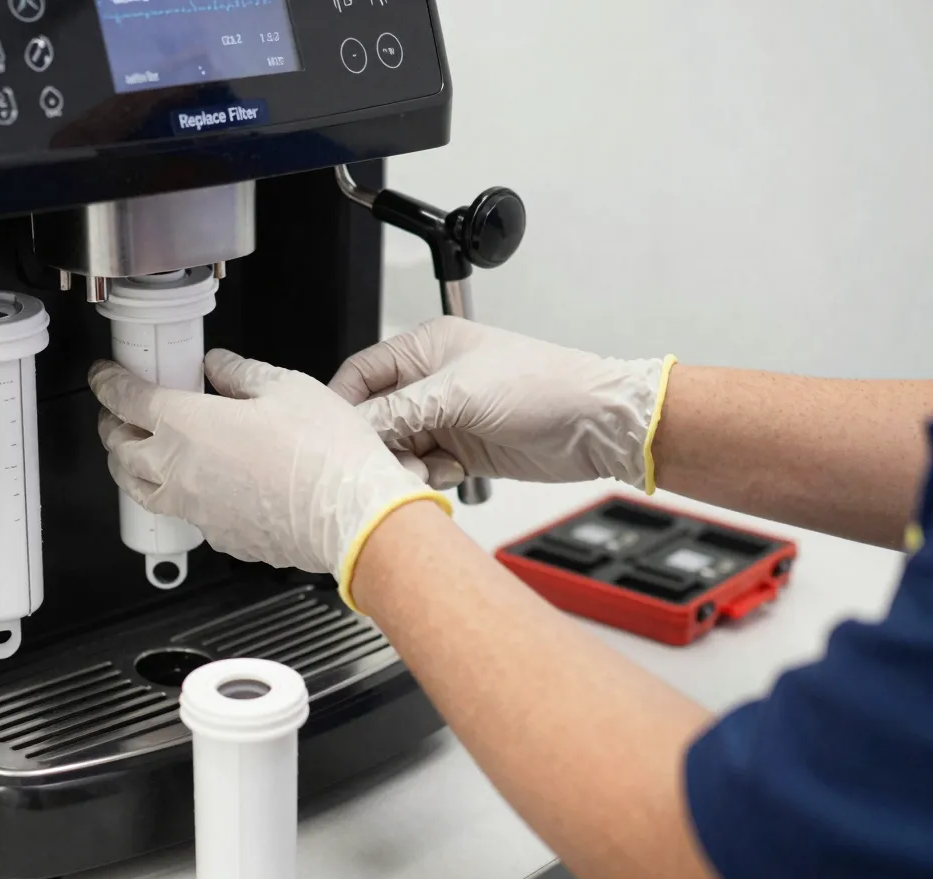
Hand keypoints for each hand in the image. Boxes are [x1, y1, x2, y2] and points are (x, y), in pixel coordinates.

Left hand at [89, 349, 449, 606]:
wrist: (352, 515)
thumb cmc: (325, 454)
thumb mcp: (285, 387)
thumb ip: (240, 373)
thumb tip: (219, 366)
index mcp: (186, 425)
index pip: (125, 399)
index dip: (108, 383)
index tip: (104, 376)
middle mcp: (179, 472)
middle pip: (118, 450)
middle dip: (110, 426)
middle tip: (117, 413)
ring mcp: (196, 510)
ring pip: (139, 490)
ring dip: (130, 467)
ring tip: (139, 453)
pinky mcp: (219, 536)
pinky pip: (180, 513)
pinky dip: (173, 495)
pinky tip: (193, 484)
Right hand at [329, 317, 673, 490]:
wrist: (596, 425)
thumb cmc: (542, 386)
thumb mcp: (460, 393)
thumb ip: (401, 410)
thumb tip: (356, 427)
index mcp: (426, 348)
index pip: (362, 374)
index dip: (345, 404)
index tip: (336, 436)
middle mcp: (432, 381)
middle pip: (377, 415)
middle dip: (378, 442)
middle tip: (386, 461)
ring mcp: (448, 416)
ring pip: (399, 446)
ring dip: (404, 463)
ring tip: (424, 469)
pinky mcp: (463, 449)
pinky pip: (424, 466)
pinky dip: (428, 476)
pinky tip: (450, 473)